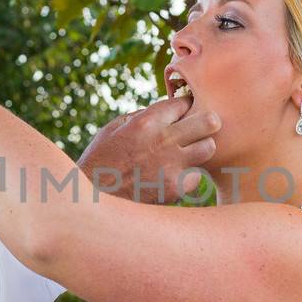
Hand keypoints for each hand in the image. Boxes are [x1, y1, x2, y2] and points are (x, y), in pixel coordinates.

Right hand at [77, 97, 219, 203]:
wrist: (93, 198)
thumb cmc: (100, 160)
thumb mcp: (114, 128)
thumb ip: (142, 116)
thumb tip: (165, 112)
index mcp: (147, 121)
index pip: (184, 103)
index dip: (185, 109)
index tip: (182, 116)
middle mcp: (163, 140)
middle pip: (209, 122)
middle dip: (207, 124)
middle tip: (201, 130)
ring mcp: (171, 166)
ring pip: (209, 149)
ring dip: (201, 150)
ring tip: (187, 155)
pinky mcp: (174, 189)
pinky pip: (196, 177)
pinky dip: (188, 178)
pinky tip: (173, 178)